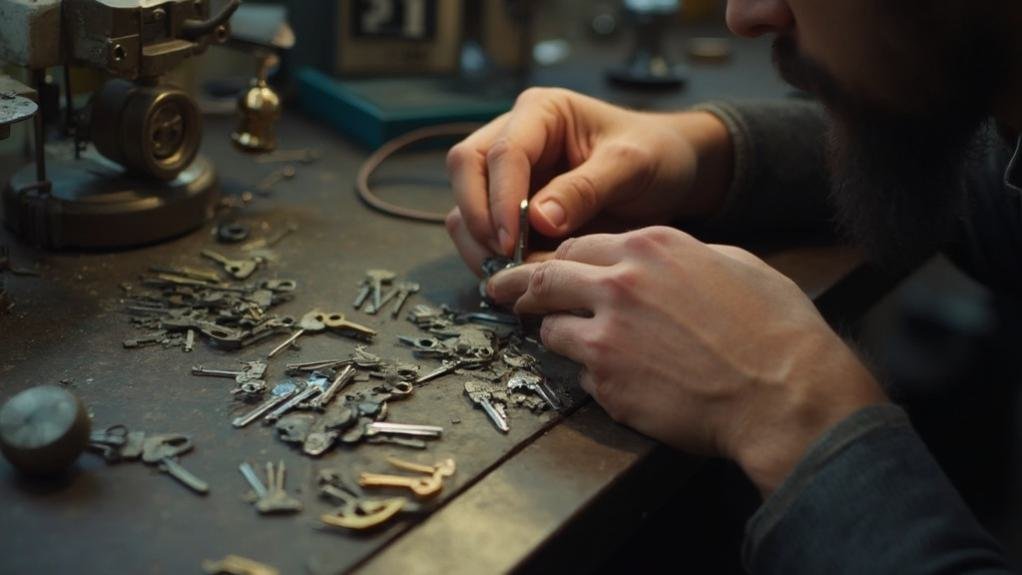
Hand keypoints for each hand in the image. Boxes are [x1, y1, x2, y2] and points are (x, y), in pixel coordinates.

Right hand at [445, 87, 732, 273]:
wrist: (671, 172)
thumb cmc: (655, 155)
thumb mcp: (632, 165)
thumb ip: (586, 188)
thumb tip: (539, 220)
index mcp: (541, 112)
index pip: (502, 152)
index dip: (500, 199)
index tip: (511, 241)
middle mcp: (513, 136)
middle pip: (464, 170)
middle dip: (478, 218)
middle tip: (504, 260)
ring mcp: (507, 174)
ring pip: (464, 205)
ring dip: (478, 243)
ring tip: (512, 275)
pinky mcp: (510, 208)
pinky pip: (481, 233)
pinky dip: (490, 257)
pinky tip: (519, 276)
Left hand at [487, 226, 885, 494]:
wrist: (785, 394)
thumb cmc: (774, 329)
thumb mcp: (733, 263)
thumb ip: (681, 256)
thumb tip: (656, 264)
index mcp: (652, 246)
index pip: (580, 244)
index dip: (561, 258)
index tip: (547, 268)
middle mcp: (620, 282)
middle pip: (545, 277)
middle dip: (516, 285)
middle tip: (498, 291)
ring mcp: (606, 333)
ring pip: (549, 326)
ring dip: (551, 332)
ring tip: (554, 339)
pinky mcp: (606, 380)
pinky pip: (576, 372)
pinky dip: (586, 372)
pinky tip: (611, 378)